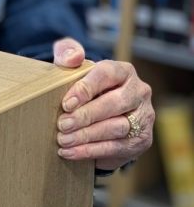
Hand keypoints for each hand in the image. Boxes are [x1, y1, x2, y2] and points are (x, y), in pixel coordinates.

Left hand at [53, 38, 153, 170]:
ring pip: (116, 128)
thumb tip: (73, 57)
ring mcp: (143, 117)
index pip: (107, 75)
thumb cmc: (84, 88)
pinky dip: (89, 151)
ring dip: (86, 136)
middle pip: (114, 103)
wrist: (99, 117)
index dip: (86, 88)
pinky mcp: (140, 140)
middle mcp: (139, 92)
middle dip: (86, 115)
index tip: (66, 103)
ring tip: (63, 140)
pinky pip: (115, 147)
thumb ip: (67, 53)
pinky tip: (69, 152)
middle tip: (62, 125)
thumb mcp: (73, 68)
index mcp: (124, 71)